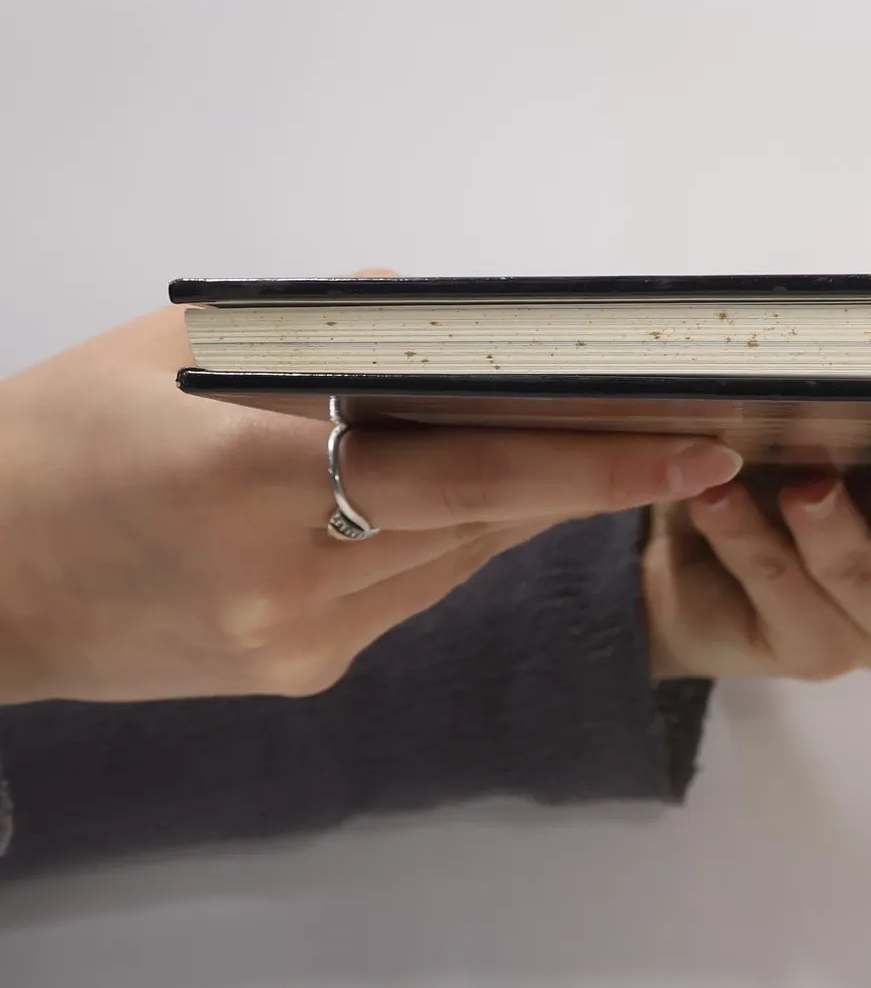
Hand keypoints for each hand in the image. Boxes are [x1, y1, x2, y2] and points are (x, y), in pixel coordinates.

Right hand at [0, 304, 742, 703]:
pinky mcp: (302, 673)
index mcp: (254, 465)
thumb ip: (316, 329)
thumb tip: (428, 314)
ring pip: (461, 558)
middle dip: (588, 477)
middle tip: (685, 444)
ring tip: (572, 449)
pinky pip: (415, 597)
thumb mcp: (177, 349)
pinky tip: (454, 503)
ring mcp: (297, 635)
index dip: (594, 460)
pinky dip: (448, 544)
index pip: (473, 462)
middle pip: (487, 515)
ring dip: (517, 505)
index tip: (689, 448)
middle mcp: (286, 567)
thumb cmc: (58, 443)